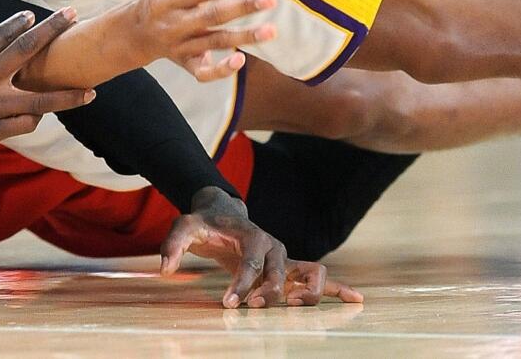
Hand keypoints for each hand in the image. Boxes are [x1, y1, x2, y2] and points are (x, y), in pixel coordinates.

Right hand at [0, 10, 94, 167]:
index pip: (5, 33)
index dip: (23, 23)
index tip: (35, 16)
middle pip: (28, 49)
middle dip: (53, 30)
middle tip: (72, 15)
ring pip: (39, 98)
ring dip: (67, 95)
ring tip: (91, 92)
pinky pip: (25, 123)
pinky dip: (36, 117)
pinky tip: (45, 114)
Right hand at [132, 0, 277, 81]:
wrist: (136, 30)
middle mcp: (174, 21)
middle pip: (212, 14)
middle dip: (242, 7)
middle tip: (270, 0)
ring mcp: (179, 44)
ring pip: (214, 42)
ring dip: (244, 37)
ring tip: (271, 30)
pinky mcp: (185, 63)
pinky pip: (202, 72)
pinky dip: (221, 70)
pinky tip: (240, 60)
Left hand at [160, 188, 363, 307]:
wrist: (221, 212)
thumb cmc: (203, 222)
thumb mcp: (183, 227)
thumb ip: (172, 245)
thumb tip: (164, 270)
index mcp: (253, 234)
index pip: (252, 263)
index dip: (242, 284)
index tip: (229, 304)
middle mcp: (274, 245)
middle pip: (282, 274)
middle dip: (268, 294)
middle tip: (247, 307)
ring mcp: (285, 256)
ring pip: (310, 275)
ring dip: (305, 294)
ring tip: (291, 306)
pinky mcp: (289, 267)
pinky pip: (318, 277)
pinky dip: (338, 288)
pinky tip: (357, 299)